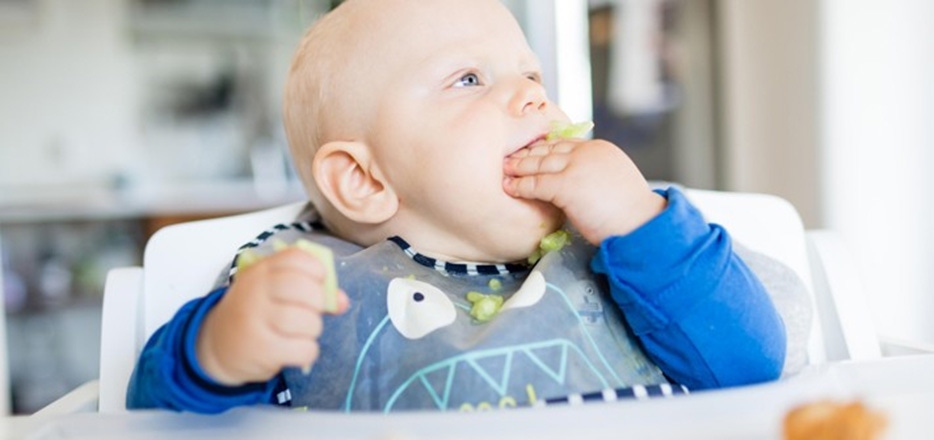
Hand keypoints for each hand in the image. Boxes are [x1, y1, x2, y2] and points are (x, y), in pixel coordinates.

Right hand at [196, 248, 349, 385]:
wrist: (218, 345)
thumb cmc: (255, 313)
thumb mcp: (273, 292)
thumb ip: (310, 289)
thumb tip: (342, 301)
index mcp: (261, 271)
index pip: (297, 258)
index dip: (316, 270)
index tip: (317, 282)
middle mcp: (256, 291)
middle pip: (306, 289)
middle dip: (318, 303)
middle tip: (310, 311)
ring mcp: (256, 320)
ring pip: (308, 322)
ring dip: (312, 330)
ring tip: (299, 332)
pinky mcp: (261, 349)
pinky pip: (304, 349)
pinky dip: (307, 352)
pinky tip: (294, 349)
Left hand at [503, 138, 665, 244]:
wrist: (642, 225)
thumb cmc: (631, 213)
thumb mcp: (613, 181)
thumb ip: (594, 174)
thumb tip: (577, 183)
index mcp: (599, 149)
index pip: (563, 143)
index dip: (542, 148)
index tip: (528, 152)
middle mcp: (587, 152)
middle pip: (548, 149)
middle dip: (526, 154)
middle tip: (508, 158)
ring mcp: (577, 167)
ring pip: (539, 163)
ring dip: (518, 167)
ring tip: (503, 171)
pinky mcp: (568, 185)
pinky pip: (537, 183)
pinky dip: (520, 185)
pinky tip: (509, 188)